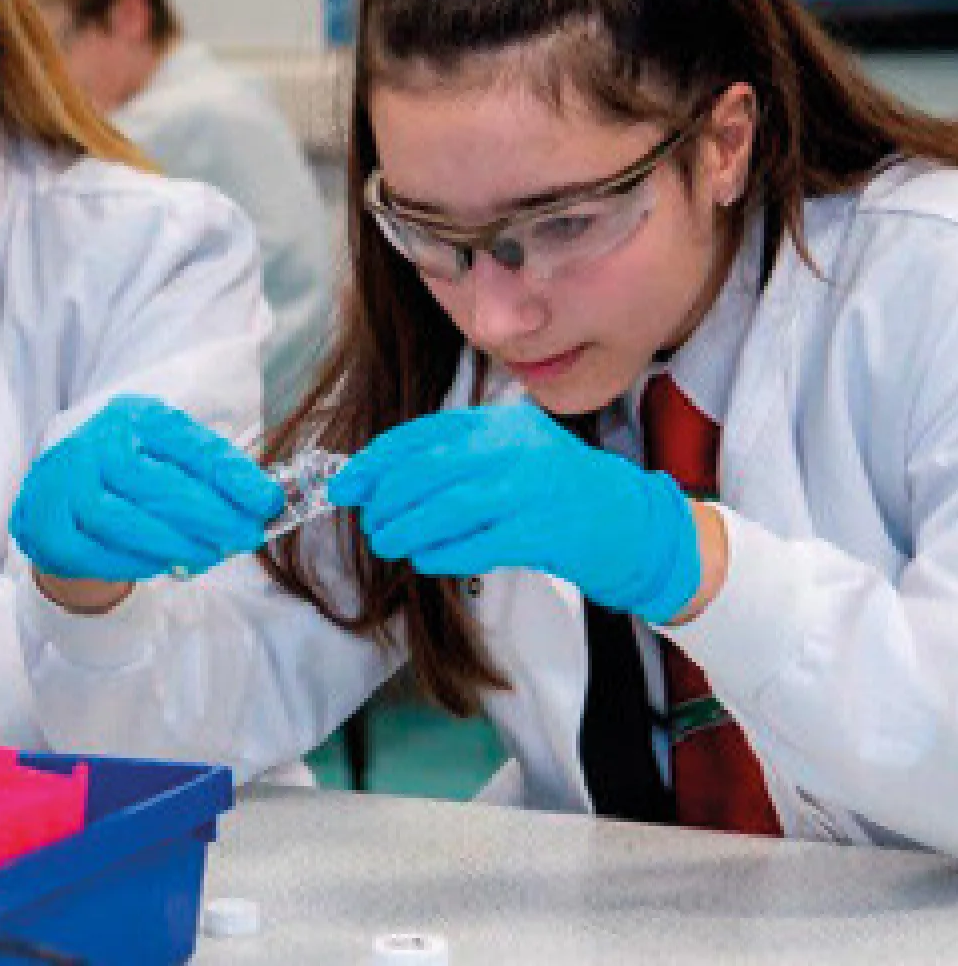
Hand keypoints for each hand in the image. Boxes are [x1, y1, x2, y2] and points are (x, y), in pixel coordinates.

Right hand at [10, 394, 284, 580]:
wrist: (61, 493)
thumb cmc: (133, 476)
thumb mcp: (170, 456)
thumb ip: (212, 473)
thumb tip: (264, 502)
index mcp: (136, 418)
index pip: (187, 444)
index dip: (231, 475)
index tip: (267, 501)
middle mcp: (96, 443)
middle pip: (155, 482)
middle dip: (210, 515)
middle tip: (245, 536)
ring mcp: (64, 483)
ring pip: (123, 520)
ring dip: (175, 544)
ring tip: (210, 555)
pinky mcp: (46, 524)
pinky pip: (94, 551)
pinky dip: (134, 563)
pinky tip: (163, 565)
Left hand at [327, 402, 701, 623]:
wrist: (634, 525)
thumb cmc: (562, 492)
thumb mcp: (515, 454)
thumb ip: (461, 459)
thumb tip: (386, 479)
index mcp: (503, 424)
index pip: (425, 434)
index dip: (379, 459)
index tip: (349, 482)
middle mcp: (516, 448)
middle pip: (431, 469)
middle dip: (388, 498)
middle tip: (370, 521)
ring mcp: (532, 489)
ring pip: (449, 507)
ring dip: (407, 528)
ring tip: (386, 543)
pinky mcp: (543, 532)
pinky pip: (478, 543)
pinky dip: (443, 553)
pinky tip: (424, 559)